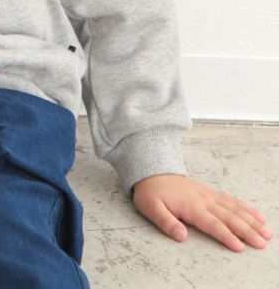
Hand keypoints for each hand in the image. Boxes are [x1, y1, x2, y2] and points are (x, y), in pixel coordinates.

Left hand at [132, 173, 271, 251]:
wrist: (151, 170)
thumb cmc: (150, 192)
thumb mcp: (150, 207)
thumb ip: (166, 222)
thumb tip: (182, 236)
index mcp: (190, 206)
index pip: (212, 223)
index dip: (226, 236)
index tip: (240, 247)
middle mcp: (203, 200)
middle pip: (229, 217)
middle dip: (247, 230)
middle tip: (262, 243)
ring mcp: (208, 195)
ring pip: (234, 208)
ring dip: (251, 220)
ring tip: (267, 232)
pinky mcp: (210, 193)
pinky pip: (231, 200)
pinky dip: (246, 208)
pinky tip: (257, 215)